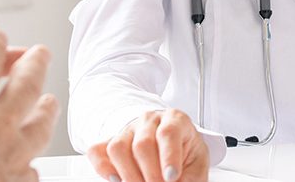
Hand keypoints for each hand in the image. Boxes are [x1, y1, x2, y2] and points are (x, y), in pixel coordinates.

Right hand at [87, 109, 207, 181]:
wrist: (173, 142)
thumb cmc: (185, 151)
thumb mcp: (197, 162)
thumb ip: (190, 177)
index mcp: (175, 120)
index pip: (168, 133)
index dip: (169, 157)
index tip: (171, 177)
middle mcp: (149, 121)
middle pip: (142, 144)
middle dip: (150, 174)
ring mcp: (128, 130)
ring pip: (117, 148)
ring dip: (128, 175)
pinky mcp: (111, 141)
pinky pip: (97, 151)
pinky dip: (103, 169)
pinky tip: (116, 179)